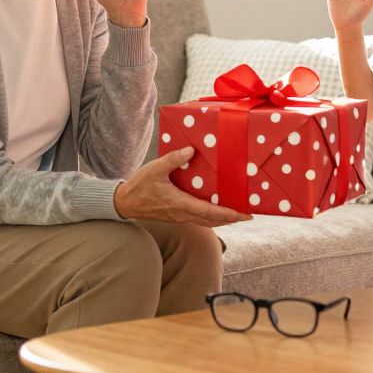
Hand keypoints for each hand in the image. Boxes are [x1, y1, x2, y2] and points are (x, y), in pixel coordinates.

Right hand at [113, 148, 251, 226]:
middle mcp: (182, 214)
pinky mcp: (177, 216)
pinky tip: (217, 210)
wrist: (124, 203)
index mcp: (180, 203)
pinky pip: (199, 219)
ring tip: (237, 214)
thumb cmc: (139, 186)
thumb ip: (172, 160)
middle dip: (232, 219)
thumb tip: (190, 150)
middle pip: (213, 221)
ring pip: (206, 222)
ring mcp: (180, 217)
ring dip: (223, 220)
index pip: (209, 212)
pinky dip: (212, 217)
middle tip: (248, 215)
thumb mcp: (154, 169)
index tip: (244, 214)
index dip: (229, 214)